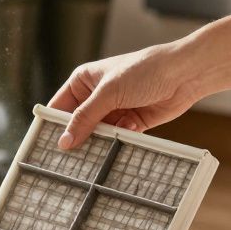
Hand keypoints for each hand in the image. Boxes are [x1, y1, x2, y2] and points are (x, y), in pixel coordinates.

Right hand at [47, 40, 204, 149]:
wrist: (184, 74)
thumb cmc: (145, 70)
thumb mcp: (108, 93)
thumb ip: (85, 118)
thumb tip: (64, 140)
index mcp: (84, 81)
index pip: (59, 107)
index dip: (52, 126)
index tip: (46, 147)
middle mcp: (96, 96)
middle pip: (77, 124)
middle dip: (77, 138)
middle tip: (70, 159)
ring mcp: (114, 110)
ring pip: (97, 134)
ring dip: (100, 141)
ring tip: (98, 150)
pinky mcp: (131, 122)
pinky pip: (117, 138)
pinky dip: (119, 140)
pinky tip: (128, 131)